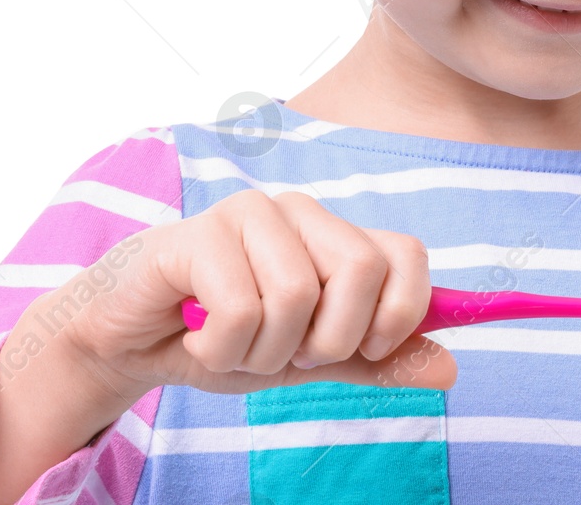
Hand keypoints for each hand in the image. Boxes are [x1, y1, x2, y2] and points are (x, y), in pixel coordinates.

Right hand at [63, 188, 457, 403]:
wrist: (131, 339)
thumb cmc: (224, 337)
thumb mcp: (309, 360)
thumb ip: (375, 362)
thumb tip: (449, 368)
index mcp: (335, 233)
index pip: (406, 256)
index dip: (398, 317)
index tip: (359, 350)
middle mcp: (300, 211)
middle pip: (360, 273)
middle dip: (325, 343)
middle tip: (283, 351)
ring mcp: (249, 213)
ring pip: (297, 297)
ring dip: (263, 352)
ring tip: (233, 344)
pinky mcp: (199, 233)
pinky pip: (241, 309)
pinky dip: (221, 349)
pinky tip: (197, 338)